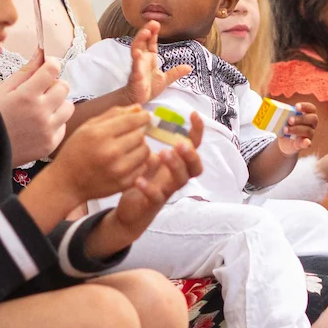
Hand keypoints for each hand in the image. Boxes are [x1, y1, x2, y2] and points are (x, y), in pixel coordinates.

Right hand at [0, 54, 73, 165]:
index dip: (50, 65)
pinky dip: (55, 123)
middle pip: (64, 86)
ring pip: (69, 106)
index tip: (46, 68)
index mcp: (27, 95)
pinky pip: (64, 126)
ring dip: (58, 104)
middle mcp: (41, 112)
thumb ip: (26, 71)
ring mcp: (48, 130)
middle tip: (40, 91)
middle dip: (54, 85)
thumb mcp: (4, 89)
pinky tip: (39, 124)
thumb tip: (41, 53)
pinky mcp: (51, 144)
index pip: (53, 69)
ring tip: (42, 109)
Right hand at [49, 105, 154, 200]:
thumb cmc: (75, 151)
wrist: (67, 182)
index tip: (146, 116)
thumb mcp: (87, 127)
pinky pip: (143, 167)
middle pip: (140, 135)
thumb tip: (139, 108)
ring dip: (140, 147)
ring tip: (129, 147)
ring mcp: (118, 170)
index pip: (131, 120)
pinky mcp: (124, 183)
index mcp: (99, 134)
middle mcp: (111, 152)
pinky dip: (139, 162)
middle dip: (139, 132)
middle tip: (131, 134)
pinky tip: (127, 161)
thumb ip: (112, 115)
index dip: (143, 116)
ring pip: (145, 151)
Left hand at [88, 114, 204, 256]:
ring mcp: (166, 191)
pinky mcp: (153, 204)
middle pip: (195, 167)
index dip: (197, 132)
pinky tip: (139, 180)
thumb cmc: (143, 181)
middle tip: (180, 143)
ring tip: (163, 153)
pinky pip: (156, 196)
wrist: (130, 212)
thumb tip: (149, 116)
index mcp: (177, 164)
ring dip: (175, 166)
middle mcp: (176, 177)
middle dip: (191, 154)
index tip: (193, 114)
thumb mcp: (148, 159)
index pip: (194, 147)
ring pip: (180, 180)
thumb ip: (153, 143)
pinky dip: (149, 188)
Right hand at [122, 22, 190, 104]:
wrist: (138, 100)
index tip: (157, 24)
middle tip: (153, 22)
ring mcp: (137, 66)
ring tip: (145, 32)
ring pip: (136, 49)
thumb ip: (175, 72)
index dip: (153, 33)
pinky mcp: (135, 76)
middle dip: (146, 31)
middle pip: (142, 41)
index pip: (150, 42)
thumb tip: (189, 67)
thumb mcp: (165, 79)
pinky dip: (136, 59)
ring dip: (140, 40)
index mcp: (149, 58)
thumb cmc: (147, 88)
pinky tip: (138, 53)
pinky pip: (135, 66)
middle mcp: (142, 59)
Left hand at [276, 102, 317, 153]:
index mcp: (307, 114)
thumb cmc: (285, 125)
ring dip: (296, 129)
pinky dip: (306, 142)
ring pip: (308, 131)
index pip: (311, 108)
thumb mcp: (283, 119)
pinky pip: (308, 143)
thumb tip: (272, 108)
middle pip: (312, 119)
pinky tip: (304, 141)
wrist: (283, 141)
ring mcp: (310, 134)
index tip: (296, 106)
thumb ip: (281, 114)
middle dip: (300, 119)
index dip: (305, 106)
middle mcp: (311, 123)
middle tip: (289, 120)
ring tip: (285, 130)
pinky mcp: (305, 144)